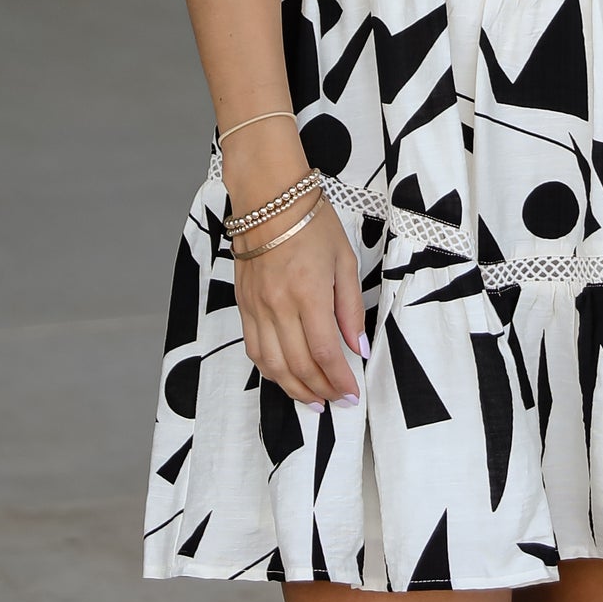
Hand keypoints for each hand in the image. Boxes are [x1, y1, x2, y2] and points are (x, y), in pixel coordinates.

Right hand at [233, 193, 367, 407]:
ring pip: (271, 365)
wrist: (269, 199)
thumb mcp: (344, 261)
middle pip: (297, 365)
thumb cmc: (312, 223)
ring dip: (293, 389)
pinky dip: (270, 370)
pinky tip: (286, 377)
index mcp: (308, 293)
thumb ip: (350, 309)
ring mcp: (257, 307)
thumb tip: (358, 347)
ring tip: (313, 401)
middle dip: (320, 390)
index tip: (352, 394)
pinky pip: (254, 349)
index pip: (324, 352)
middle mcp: (278, 305)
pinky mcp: (243, 305)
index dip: (339, 380)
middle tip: (337, 402)